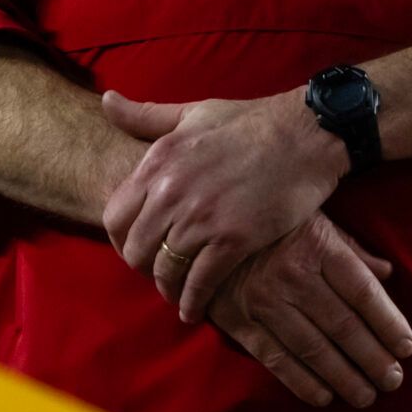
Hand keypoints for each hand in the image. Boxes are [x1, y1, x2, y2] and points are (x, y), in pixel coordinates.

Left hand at [102, 88, 346, 320]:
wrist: (305, 133)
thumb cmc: (250, 121)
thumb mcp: (193, 112)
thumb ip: (145, 115)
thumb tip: (105, 101)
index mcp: (158, 161)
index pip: (114, 217)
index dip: (121, 238)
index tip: (138, 245)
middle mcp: (172, 192)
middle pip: (135, 250)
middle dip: (143, 266)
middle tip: (159, 270)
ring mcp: (202, 218)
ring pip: (164, 271)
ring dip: (167, 288)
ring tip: (176, 292)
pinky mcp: (233, 239)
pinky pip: (199, 283)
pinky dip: (193, 302)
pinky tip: (194, 310)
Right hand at [210, 209, 411, 409]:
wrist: (210, 225)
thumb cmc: (276, 223)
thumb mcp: (318, 221)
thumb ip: (353, 250)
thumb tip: (387, 273)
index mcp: (319, 247)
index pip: (362, 291)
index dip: (388, 322)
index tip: (407, 347)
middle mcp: (294, 275)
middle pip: (342, 324)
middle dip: (372, 357)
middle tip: (393, 380)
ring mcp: (264, 300)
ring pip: (312, 347)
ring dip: (343, 376)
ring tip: (366, 395)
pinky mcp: (238, 320)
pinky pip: (275, 357)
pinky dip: (301, 381)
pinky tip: (324, 396)